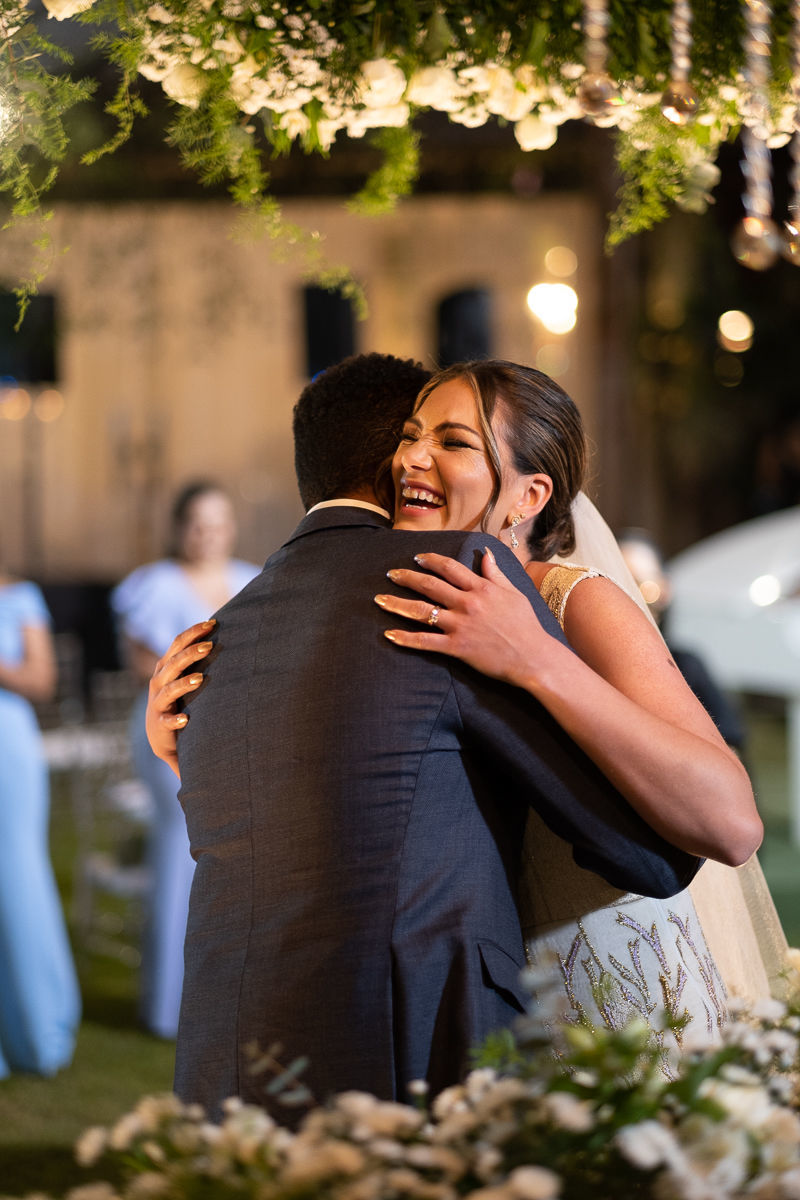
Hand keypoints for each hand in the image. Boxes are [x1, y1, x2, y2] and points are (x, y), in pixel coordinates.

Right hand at [145, 620, 215, 777]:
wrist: (161, 735)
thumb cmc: (178, 699)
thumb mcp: (183, 676)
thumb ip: (195, 658)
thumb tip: (221, 635)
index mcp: (166, 666)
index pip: (178, 643)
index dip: (193, 632)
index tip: (212, 623)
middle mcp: (159, 681)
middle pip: (174, 663)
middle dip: (190, 653)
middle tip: (209, 645)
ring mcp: (158, 702)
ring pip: (170, 690)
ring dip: (184, 683)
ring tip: (200, 678)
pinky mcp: (160, 723)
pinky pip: (168, 721)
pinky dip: (176, 720)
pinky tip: (186, 719)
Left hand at [374, 547, 550, 687]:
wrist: (533, 656)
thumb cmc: (526, 625)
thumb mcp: (513, 593)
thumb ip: (495, 573)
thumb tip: (486, 552)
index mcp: (481, 588)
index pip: (450, 568)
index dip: (431, 561)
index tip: (417, 558)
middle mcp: (468, 603)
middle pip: (430, 585)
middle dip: (407, 578)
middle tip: (390, 574)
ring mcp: (461, 625)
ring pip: (422, 611)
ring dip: (398, 604)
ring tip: (380, 600)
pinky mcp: (457, 647)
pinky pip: (426, 642)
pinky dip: (406, 639)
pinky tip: (389, 635)